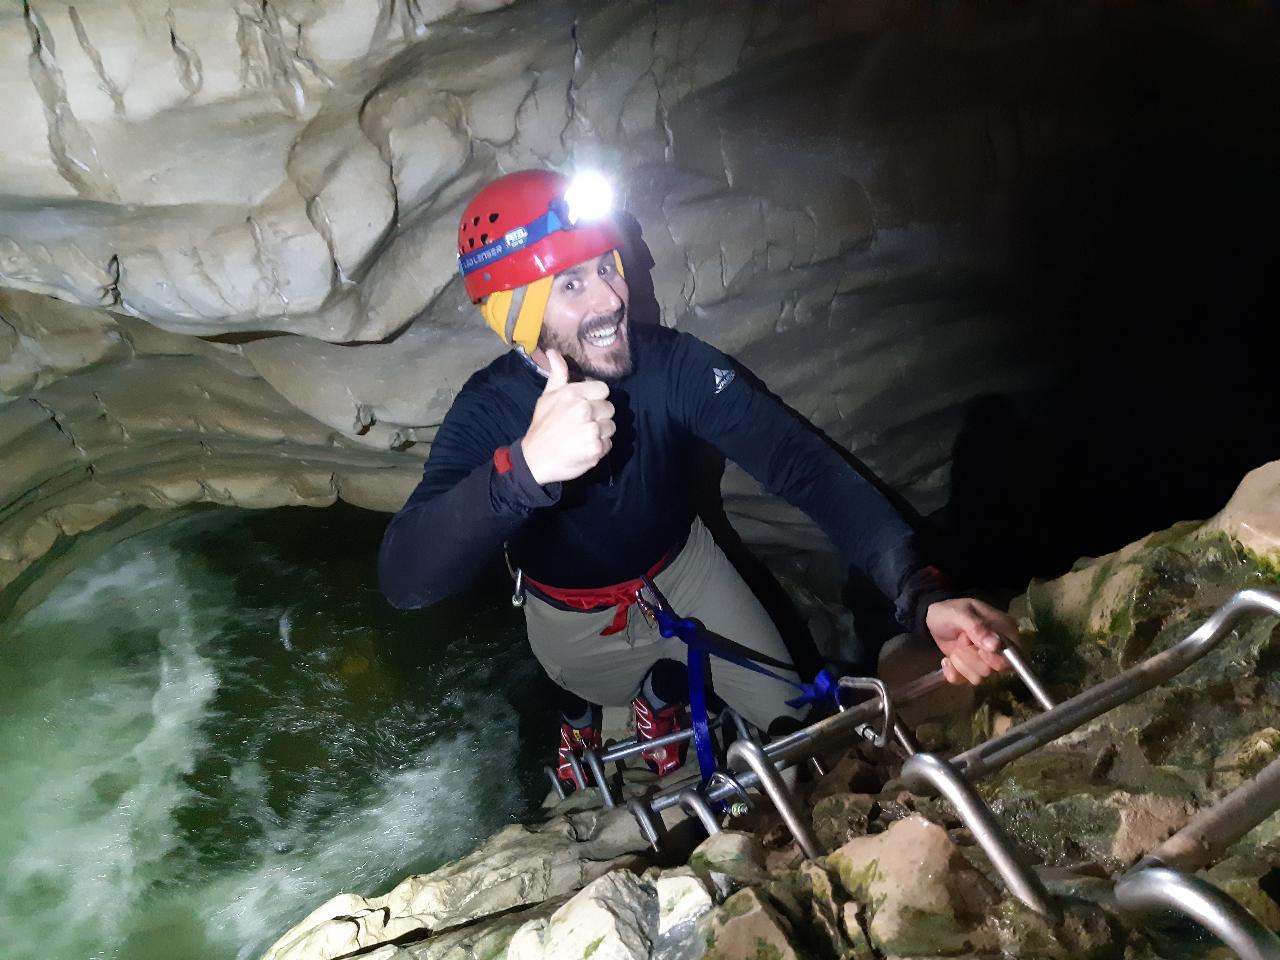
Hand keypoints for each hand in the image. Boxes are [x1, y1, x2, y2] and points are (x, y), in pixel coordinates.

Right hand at [521, 349, 615, 484]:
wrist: (535, 460)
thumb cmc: (542, 426)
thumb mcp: (547, 397)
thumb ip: (557, 374)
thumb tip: (553, 351)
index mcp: (573, 394)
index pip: (604, 390)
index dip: (596, 398)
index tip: (585, 407)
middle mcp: (585, 410)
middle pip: (609, 408)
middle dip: (599, 416)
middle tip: (582, 424)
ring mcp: (592, 430)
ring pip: (611, 426)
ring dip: (601, 432)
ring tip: (582, 436)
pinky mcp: (597, 449)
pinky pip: (609, 443)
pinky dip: (599, 447)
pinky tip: (584, 448)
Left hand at [924, 597, 1015, 686]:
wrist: (930, 619)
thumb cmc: (949, 612)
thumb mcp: (960, 614)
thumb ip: (977, 628)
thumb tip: (996, 645)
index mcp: (1005, 630)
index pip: (1013, 654)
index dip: (994, 657)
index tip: (979, 649)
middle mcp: (999, 649)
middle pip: (994, 669)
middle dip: (972, 657)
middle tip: (961, 641)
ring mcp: (986, 661)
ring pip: (980, 677)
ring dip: (961, 663)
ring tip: (954, 648)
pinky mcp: (972, 670)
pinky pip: (965, 682)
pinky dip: (953, 673)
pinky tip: (947, 660)